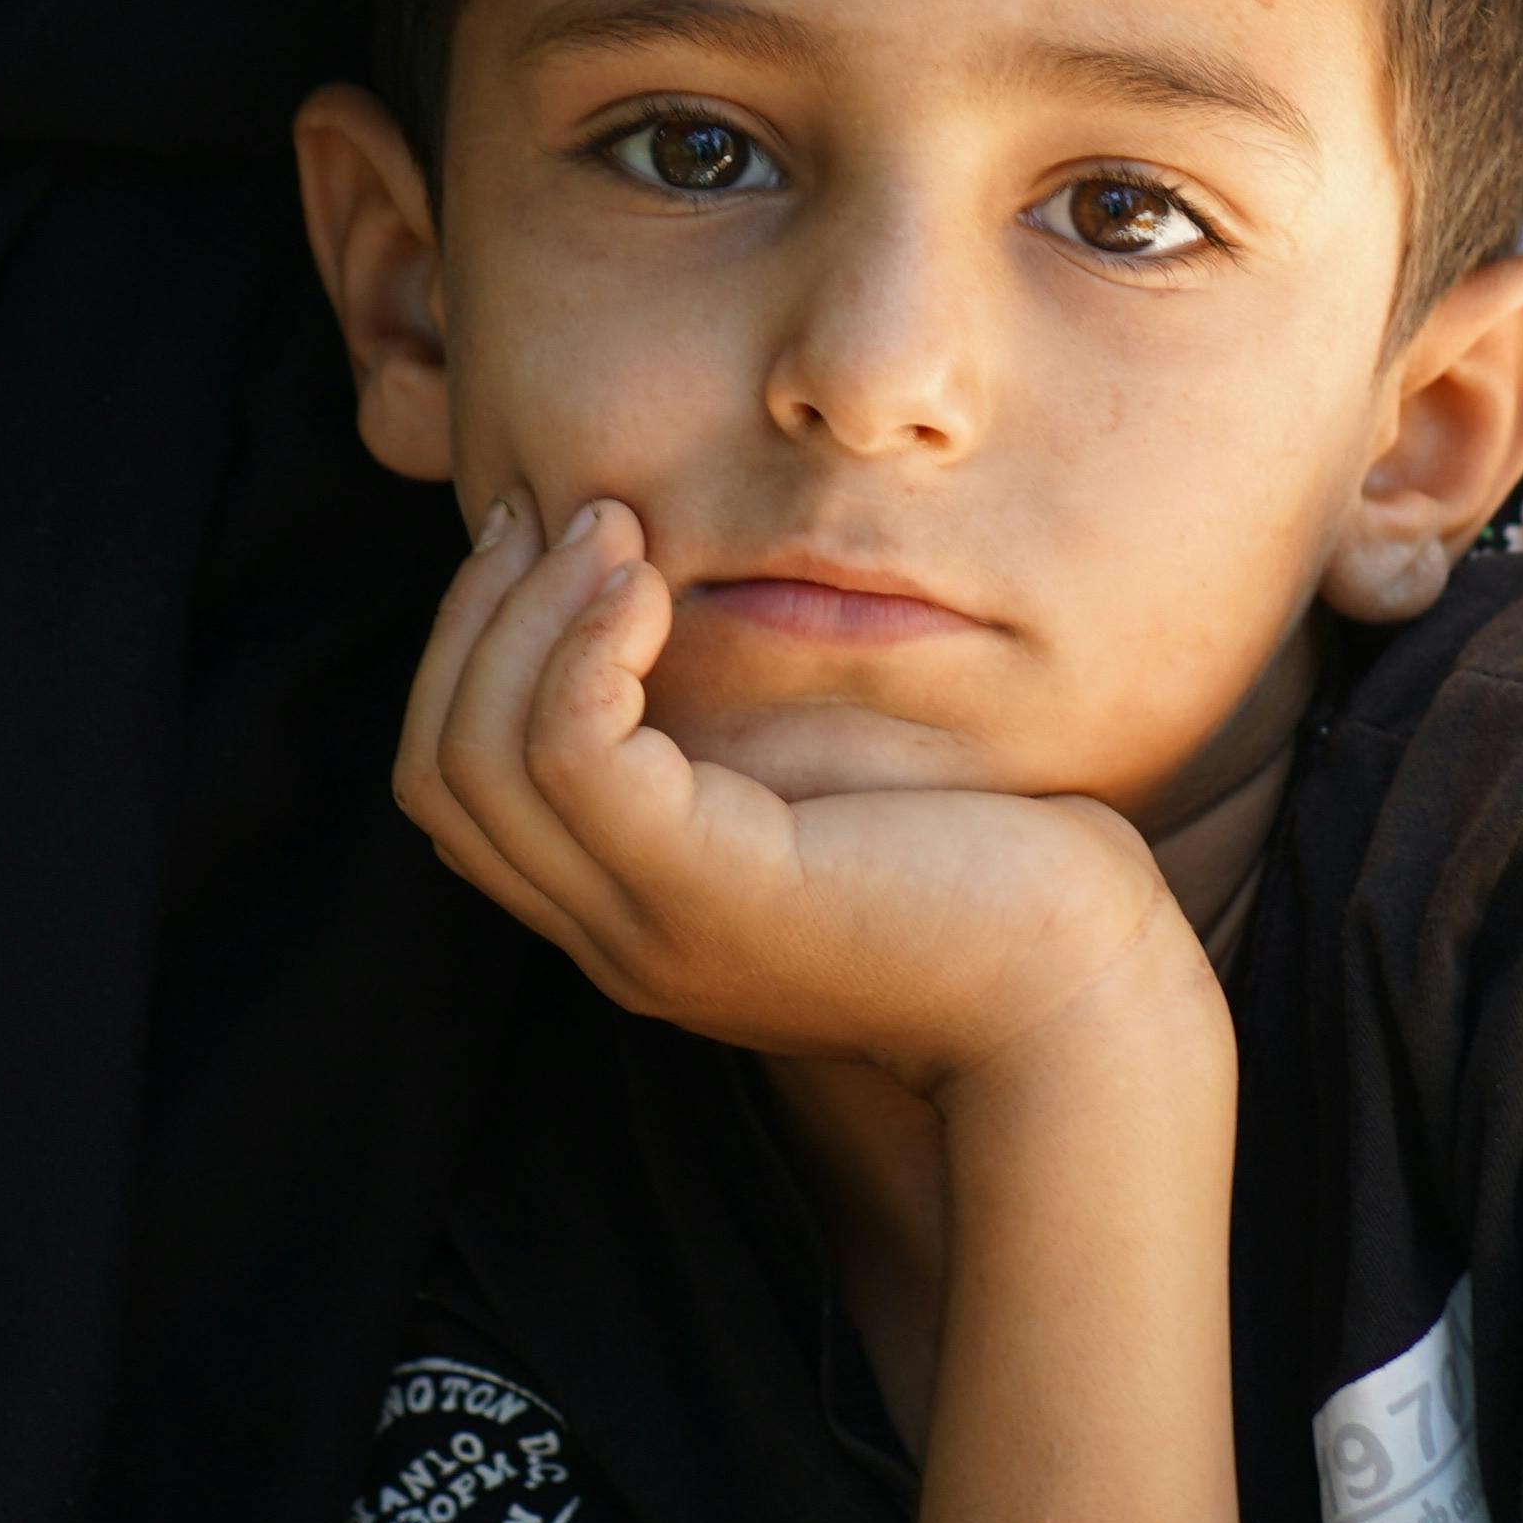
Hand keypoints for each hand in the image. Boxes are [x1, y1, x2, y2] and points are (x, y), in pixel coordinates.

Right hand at [396, 498, 1195, 1095]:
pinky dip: (583, 650)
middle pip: (438, 769)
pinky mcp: (710, 894)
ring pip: (475, 759)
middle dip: (475, 618)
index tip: (548, 543)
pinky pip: (572, 757)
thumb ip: (741, 738)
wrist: (1083, 1004)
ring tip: (612, 535)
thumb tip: (690, 601)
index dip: (472, 651)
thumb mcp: (827, 794)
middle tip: (564, 517)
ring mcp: (649, 925)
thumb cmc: (991, 879)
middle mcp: (614, 935)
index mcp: (630, 912)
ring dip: (523, 616)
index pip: (455, 789)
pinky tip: (649, 590)